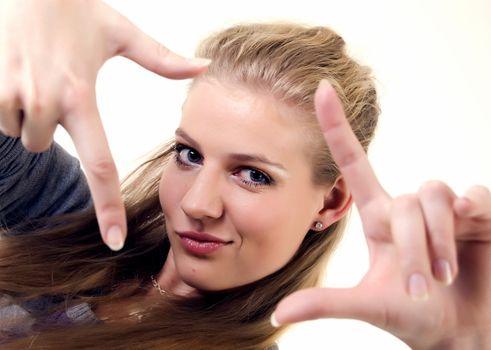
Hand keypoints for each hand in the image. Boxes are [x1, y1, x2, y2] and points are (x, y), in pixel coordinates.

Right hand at [0, 0, 208, 250]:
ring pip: (16, 131)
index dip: (107, 207)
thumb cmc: (72, 9)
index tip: (114, 239)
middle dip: (46, 121)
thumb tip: (203, 67)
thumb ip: (161, 58)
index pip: (99, 166)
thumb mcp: (119, 32)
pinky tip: (6, 67)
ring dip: (21, 107)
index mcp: (81, 96)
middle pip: (42, 146)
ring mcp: (6, 96)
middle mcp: (43, 102)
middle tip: (48, 80)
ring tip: (28, 69)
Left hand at [272, 80, 490, 349]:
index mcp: (379, 219)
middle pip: (406, 200)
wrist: (463, 335)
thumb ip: (324, 304)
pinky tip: (470, 224)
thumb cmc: (415, 316)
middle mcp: (409, 208)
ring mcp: (444, 210)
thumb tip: (277, 314)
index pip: (353, 162)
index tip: (320, 88)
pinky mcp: (479, 216)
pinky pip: (474, 194)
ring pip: (435, 194)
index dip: (336, 126)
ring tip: (443, 276)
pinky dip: (473, 208)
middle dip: (414, 248)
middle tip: (421, 289)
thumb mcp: (368, 305)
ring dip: (439, 240)